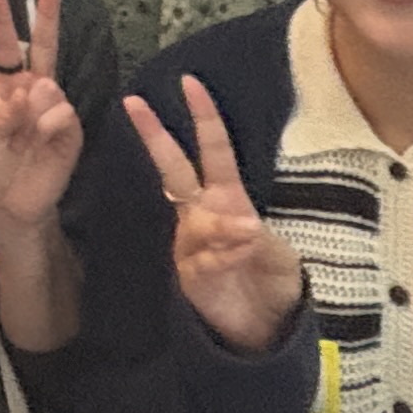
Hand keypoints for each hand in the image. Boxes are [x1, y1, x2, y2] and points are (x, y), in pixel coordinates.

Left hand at [0, 0, 81, 228]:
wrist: (14, 204)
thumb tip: (25, 92)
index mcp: (8, 88)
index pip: (6, 48)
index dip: (2, 22)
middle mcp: (34, 91)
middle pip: (43, 46)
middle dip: (47, 14)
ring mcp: (55, 108)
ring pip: (49, 87)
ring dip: (33, 110)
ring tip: (26, 137)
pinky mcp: (71, 129)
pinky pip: (62, 113)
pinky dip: (48, 126)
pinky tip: (43, 141)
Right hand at [123, 79, 303, 353]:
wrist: (264, 330)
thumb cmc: (271, 281)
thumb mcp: (278, 255)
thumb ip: (256, 238)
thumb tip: (242, 225)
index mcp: (226, 199)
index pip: (212, 150)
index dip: (203, 117)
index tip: (191, 82)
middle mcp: (202, 216)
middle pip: (173, 168)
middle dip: (154, 134)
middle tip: (133, 102)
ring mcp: (190, 244)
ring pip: (197, 220)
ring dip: (222, 227)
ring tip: (249, 238)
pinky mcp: (189, 275)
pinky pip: (203, 257)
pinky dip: (225, 255)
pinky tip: (241, 257)